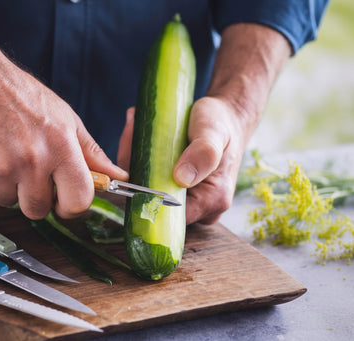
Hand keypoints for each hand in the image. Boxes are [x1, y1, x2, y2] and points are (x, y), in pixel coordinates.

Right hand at [0, 44, 126, 219]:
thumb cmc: (26, 98)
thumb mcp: (67, 121)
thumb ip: (92, 154)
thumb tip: (119, 177)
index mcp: (62, 148)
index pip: (79, 201)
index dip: (72, 207)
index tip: (64, 201)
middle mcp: (33, 159)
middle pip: (38, 210)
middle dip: (34, 197)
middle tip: (29, 172)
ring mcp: (0, 165)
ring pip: (6, 201)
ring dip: (7, 186)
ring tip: (6, 155)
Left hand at [119, 23, 290, 224]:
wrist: (223, 113)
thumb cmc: (221, 122)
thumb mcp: (214, 132)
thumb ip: (203, 153)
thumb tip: (181, 177)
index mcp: (211, 202)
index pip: (169, 217)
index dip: (145, 198)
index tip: (130, 166)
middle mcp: (197, 208)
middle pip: (152, 201)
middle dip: (136, 169)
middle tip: (135, 132)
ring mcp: (183, 198)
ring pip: (146, 188)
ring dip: (134, 157)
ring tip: (137, 125)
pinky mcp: (171, 185)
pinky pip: (146, 175)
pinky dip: (136, 152)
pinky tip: (138, 127)